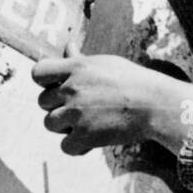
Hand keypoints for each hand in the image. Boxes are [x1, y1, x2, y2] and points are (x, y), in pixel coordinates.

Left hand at [32, 42, 192, 155]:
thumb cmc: (133, 81)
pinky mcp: (84, 135)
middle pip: (42, 102)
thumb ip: (80, 59)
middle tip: (81, 109)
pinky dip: (77, 146)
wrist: (155, 105)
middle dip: (58, 107)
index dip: (44, 82)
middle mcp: (72, 89)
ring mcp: (76, 113)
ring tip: (86, 124)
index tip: (57, 88)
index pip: (38, 73)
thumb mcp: (105, 64)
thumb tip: (67, 46)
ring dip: (65, 127)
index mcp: (76, 67)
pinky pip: (65, 146)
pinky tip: (92, 140)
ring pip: (50, 124)